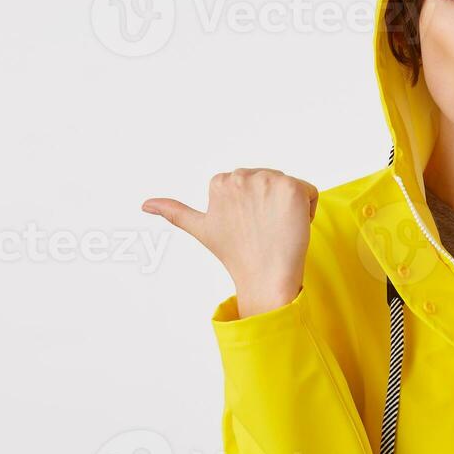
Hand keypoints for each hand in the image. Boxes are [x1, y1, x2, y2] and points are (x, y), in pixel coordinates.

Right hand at [143, 168, 317, 316]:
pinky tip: (293, 227)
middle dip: (271, 205)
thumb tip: (144, 204)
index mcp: (219, 181)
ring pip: (290, 188)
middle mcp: (241, 176)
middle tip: (262, 232)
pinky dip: (307, 211)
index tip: (246, 227)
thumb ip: (173, 212)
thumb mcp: (201, 229)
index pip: (251, 184)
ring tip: (276, 231)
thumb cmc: (235, 255)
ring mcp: (267, 180)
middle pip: (271, 182)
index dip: (253, 208)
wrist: (265, 277)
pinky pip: (309, 192)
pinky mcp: (292, 188)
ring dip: (289, 209)